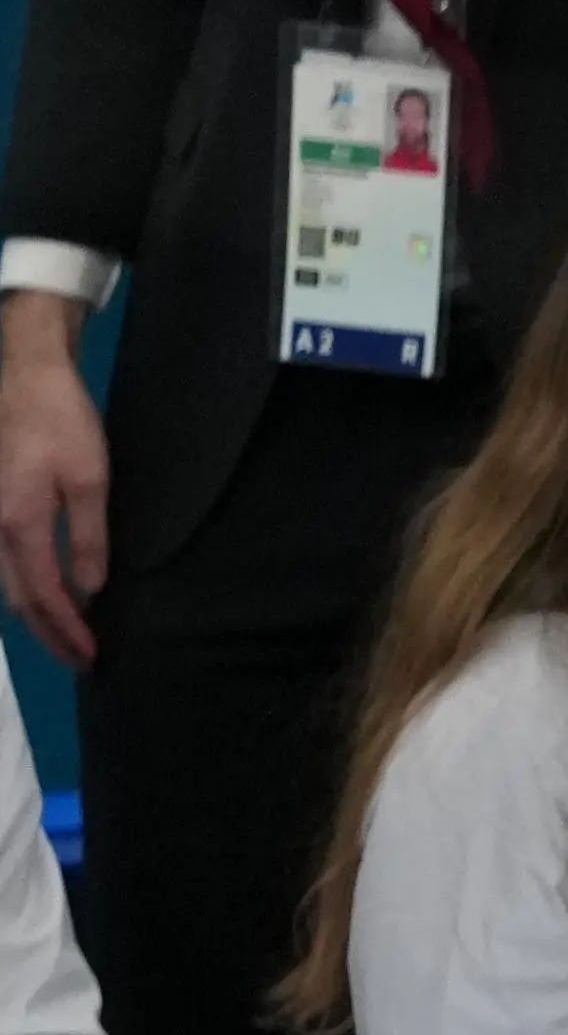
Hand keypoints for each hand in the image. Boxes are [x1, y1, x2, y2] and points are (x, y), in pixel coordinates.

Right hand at [0, 294, 110, 665]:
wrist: (27, 373)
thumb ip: (88, 538)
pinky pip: (3, 561)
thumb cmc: (62, 421)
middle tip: (81, 661)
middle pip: (17, 598)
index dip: (67, 630)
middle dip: (49, 634)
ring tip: (66, 639)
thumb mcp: (91, 480)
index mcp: (17, 521)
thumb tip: (89, 588)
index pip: (43, 594)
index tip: (92, 656)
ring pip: (5, 582)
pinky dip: (24, 588)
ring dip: (35, 615)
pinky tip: (46, 597)